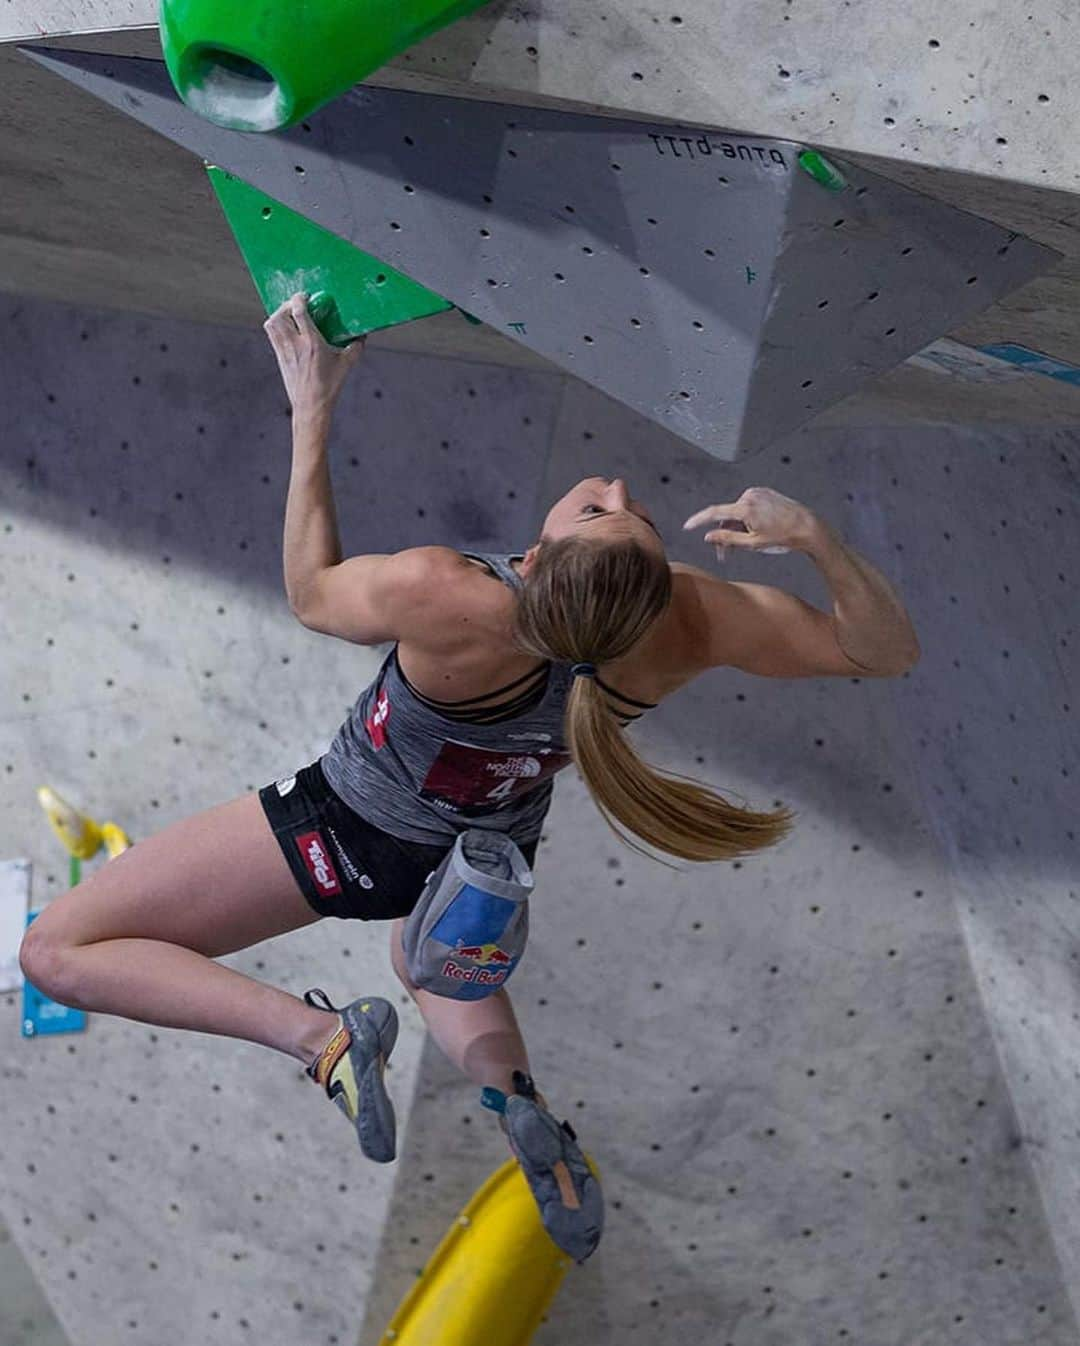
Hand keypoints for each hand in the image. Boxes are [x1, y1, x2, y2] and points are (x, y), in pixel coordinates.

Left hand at [263, 292, 366, 417]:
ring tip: (290, 313)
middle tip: (298, 304)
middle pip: (281, 314)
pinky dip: (276, 325)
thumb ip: (355, 347)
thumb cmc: (329, 387)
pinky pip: (272, 334)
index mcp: (312, 343)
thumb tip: (362, 336)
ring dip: (279, 313)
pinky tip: (287, 327)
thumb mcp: (346, 365)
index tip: (306, 296)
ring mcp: (284, 351)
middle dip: (288, 304)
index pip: (299, 312)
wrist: (311, 406)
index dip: (300, 299)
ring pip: (272, 323)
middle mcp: (295, 345)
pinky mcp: (280, 357)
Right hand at [683, 487, 820, 562]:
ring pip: (737, 513)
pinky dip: (746, 519)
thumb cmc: (782, 537)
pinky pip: (748, 506)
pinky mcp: (765, 492)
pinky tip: (756, 531)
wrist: (807, 526)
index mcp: (745, 508)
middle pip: (727, 517)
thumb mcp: (753, 544)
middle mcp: (749, 496)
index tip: (687, 526)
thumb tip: (708, 537)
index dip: (698, 520)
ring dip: (736, 528)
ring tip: (745, 544)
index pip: (714, 513)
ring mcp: (758, 493)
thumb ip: (727, 539)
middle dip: (724, 535)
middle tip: (724, 556)